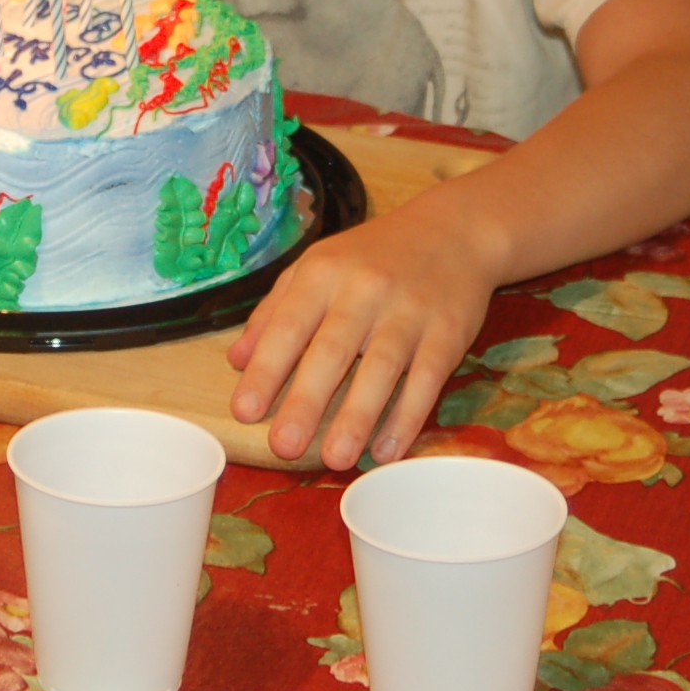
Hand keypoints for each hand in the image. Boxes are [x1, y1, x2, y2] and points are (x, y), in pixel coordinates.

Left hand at [227, 217, 492, 469]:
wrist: (453, 231)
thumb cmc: (372, 256)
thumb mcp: (317, 266)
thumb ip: (275, 311)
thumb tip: (236, 361)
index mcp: (324, 272)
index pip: (289, 325)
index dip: (266, 369)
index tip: (245, 411)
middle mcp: (365, 289)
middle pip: (332, 351)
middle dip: (306, 402)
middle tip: (283, 448)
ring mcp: (410, 311)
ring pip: (382, 368)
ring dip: (358, 417)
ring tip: (335, 459)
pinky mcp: (449, 332)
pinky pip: (427, 379)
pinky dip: (408, 416)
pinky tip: (387, 450)